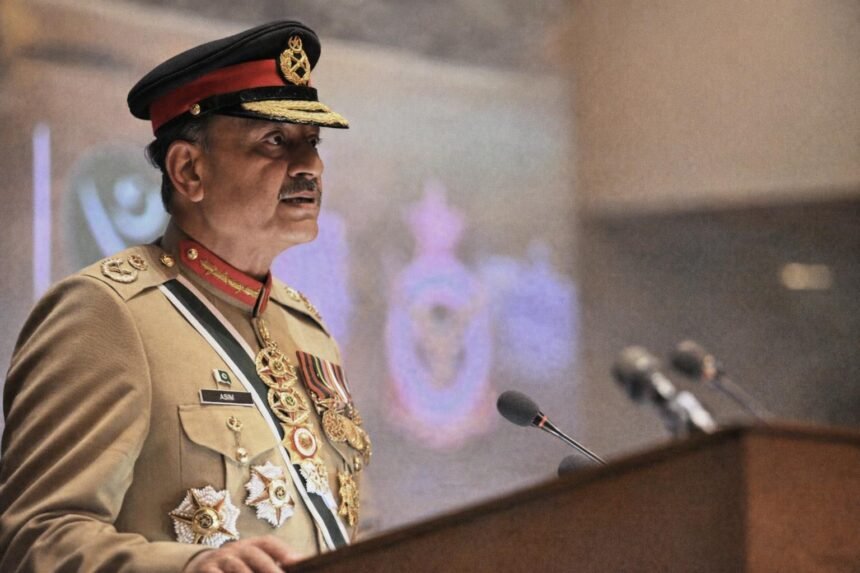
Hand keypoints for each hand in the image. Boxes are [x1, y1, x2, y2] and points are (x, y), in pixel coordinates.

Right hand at [183, 536, 297, 572]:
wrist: (197, 567)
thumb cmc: (233, 567)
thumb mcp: (249, 562)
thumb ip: (269, 563)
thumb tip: (298, 565)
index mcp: (249, 545)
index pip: (267, 543)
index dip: (283, 551)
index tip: (297, 562)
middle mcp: (234, 549)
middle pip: (254, 554)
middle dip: (269, 568)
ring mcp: (218, 560)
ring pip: (236, 567)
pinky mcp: (203, 571)